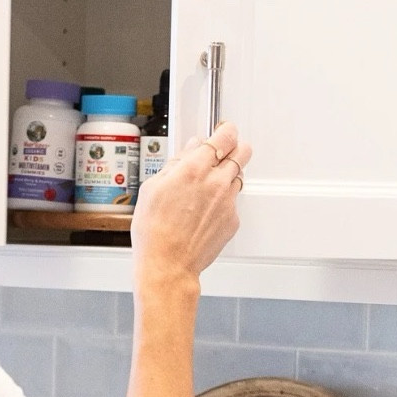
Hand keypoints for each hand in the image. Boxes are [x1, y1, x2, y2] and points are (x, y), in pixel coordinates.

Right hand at [130, 121, 251, 287]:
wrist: (167, 265)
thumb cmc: (154, 232)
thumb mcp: (152, 188)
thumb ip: (176, 163)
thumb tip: (190, 149)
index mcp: (194, 168)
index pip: (224, 136)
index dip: (225, 131)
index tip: (223, 132)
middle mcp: (216, 182)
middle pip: (243, 151)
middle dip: (235, 149)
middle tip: (225, 153)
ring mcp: (228, 202)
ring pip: (238, 177)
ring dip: (227, 177)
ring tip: (207, 190)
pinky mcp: (233, 220)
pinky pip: (233, 202)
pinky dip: (222, 203)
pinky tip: (204, 213)